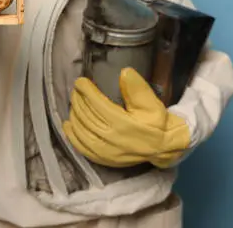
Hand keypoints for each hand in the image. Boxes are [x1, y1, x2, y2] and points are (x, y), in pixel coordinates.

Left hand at [62, 67, 190, 168]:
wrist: (163, 148)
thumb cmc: (156, 123)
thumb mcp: (152, 104)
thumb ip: (138, 89)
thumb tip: (124, 72)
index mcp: (123, 124)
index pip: (97, 104)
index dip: (86, 91)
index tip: (80, 81)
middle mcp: (111, 138)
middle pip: (86, 116)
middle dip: (78, 100)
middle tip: (76, 89)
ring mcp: (105, 152)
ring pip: (81, 130)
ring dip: (74, 114)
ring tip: (74, 102)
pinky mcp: (102, 160)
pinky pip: (81, 147)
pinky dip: (72, 134)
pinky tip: (68, 124)